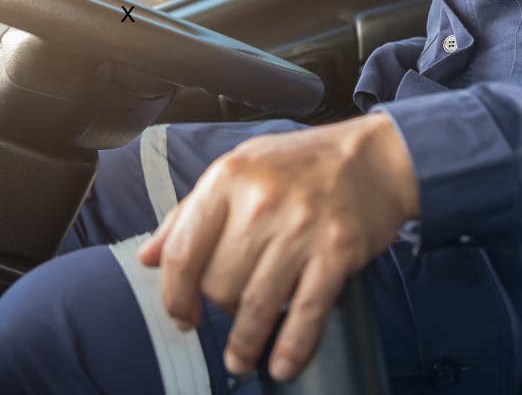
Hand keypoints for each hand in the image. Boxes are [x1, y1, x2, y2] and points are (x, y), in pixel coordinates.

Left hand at [137, 112, 417, 381]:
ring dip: (245, 342)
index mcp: (228, 178)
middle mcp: (261, 202)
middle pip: (217, 283)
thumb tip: (147, 256)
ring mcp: (300, 229)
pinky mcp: (337, 253)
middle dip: (217, 307)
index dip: (174, 294)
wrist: (374, 157)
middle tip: (226, 310)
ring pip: (255, 305)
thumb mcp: (237, 169)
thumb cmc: (301, 162)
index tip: (180, 314)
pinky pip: (306, 313)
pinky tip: (281, 363)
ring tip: (240, 357)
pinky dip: (291, 347)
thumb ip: (188, 212)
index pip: (183, 252)